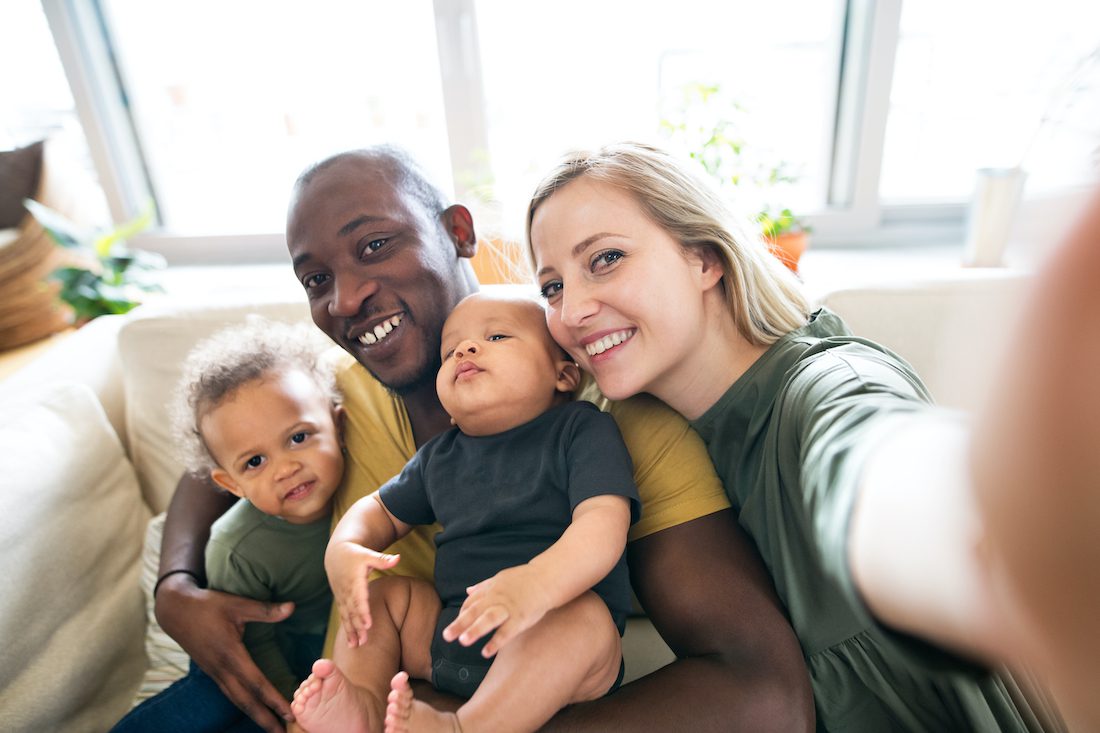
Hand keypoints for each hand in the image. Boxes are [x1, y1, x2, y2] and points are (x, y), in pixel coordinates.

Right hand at [154, 573, 294, 732]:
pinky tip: (253, 709)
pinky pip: (229, 693)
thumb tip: (292, 607)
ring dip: (254, 715)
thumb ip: (265, 610)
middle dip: (264, 719)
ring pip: (236, 700)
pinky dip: (243, 704)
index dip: (273, 699)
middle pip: (246, 701)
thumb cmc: (207, 605)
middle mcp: (221, 668)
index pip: (256, 683)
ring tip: (271, 727)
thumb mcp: (237, 603)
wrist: (174, 610)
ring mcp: (214, 672)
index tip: (289, 713)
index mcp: (230, 654)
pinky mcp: (211, 671)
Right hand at [326, 541, 399, 646]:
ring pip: (346, 616)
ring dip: (351, 631)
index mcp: (355, 580)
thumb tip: (398, 558)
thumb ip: (383, 559)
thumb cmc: (356, 554)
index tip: (368, 625)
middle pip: (353, 611)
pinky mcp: (341, 601)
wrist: (336, 554)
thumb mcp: (368, 554)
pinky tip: (351, 643)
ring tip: (356, 645)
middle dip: (357, 626)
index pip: (359, 598)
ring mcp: (342, 597)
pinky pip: (343, 617)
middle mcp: (347, 591)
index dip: (363, 612)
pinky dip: (347, 630)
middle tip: (364, 641)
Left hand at [443, 564, 553, 657]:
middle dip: (460, 624)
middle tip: (446, 636)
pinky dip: (496, 642)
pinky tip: (485, 652)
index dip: (462, 615)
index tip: (456, 626)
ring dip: (475, 630)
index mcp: (490, 590)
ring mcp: (508, 608)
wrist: (546, 578)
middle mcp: (496, 598)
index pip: (471, 603)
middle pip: (475, 611)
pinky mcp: (521, 618)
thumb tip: (467, 590)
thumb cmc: (523, 580)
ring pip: (489, 619)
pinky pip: (507, 631)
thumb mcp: (500, 579)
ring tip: (463, 641)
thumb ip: (482, 586)